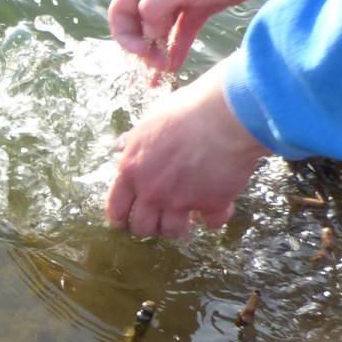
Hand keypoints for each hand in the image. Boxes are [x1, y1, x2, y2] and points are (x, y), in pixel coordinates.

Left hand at [106, 62, 268, 235]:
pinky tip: (220, 204)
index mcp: (132, 170)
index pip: (116, 207)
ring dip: (180, 226)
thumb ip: (134, 141)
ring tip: (188, 215)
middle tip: (161, 217)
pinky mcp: (212, 204)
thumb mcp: (149, 121)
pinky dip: (216, 216)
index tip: (126, 222)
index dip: (120, 219)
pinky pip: (212, 222)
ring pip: (173, 232)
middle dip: (151, 226)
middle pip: (142, 228)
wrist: (225, 115)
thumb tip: (120, 146)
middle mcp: (152, 191)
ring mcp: (181, 201)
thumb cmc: (186, 110)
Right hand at [107, 0, 341, 72]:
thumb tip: (148, 33)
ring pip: (162, 29)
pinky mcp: (203, 4)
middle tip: (158, 66)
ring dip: (159, 52)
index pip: (120, 10)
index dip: (124, 35)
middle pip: (139, 22)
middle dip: (143, 47)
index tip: (143, 52)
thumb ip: (155, 9)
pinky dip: (177, 47)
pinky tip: (176, 65)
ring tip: (163, 76)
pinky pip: (183, 30)